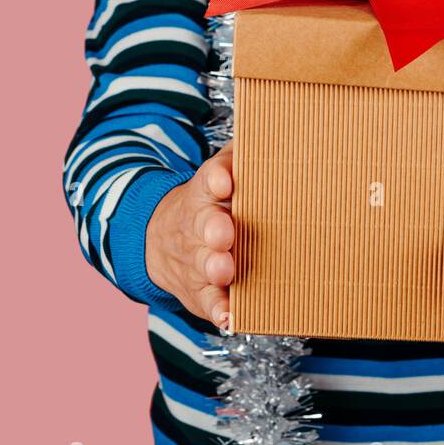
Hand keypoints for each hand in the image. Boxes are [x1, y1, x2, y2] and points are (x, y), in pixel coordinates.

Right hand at [145, 142, 234, 328]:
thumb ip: (241, 156)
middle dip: (214, 228)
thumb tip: (283, 127)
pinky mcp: (200, 291)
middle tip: (224, 233)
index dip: (216, 179)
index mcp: (206, 192)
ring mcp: (197, 260)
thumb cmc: (209, 202)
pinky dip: (218, 311)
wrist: (160, 239)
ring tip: (225, 271)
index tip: (223, 180)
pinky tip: (230, 317)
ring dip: (216, 268)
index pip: (208, 180)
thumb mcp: (218, 172)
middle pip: (205, 224)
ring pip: (205, 264)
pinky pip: (208, 302)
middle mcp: (199, 225)